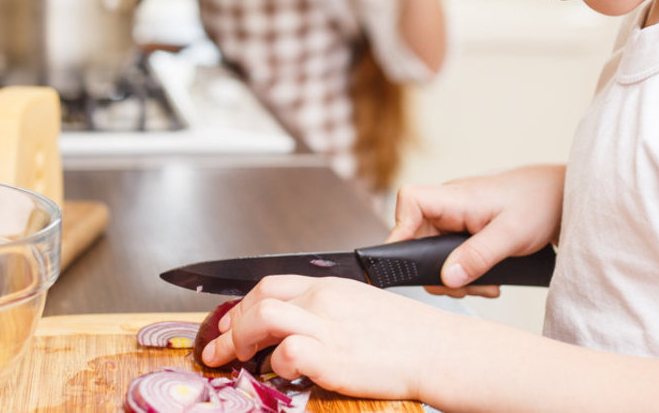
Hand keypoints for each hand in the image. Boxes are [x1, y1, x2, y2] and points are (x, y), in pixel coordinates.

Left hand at [201, 275, 469, 399]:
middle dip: (229, 325)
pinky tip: (278, 373)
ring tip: (233, 360)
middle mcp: (325, 300)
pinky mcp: (334, 357)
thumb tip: (299, 328)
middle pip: (259, 298)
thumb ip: (329, 312)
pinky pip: (288, 352)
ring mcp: (328, 327)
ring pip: (263, 318)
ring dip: (238, 340)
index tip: (228, 324)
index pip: (271, 284)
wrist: (440, 350)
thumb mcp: (363, 308)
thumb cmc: (409, 336)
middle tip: (218, 348)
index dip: (241, 305)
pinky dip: (274, 364)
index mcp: (331, 286)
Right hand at [390, 165, 565, 294]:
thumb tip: (446, 278)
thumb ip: (478, 257)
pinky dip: (466, 272)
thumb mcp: (512, 235)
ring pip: (435, 253)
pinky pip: (452, 255)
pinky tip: (489, 280)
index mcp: (456, 197)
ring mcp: (457, 219)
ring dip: (456, 276)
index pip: (409, 200)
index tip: (409, 259)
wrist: (562, 197)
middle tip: (466, 286)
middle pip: (417, 238)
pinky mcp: (466, 231)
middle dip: (437, 270)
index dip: (400, 228)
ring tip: (486, 285)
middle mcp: (450, 206)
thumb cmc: (539, 203)